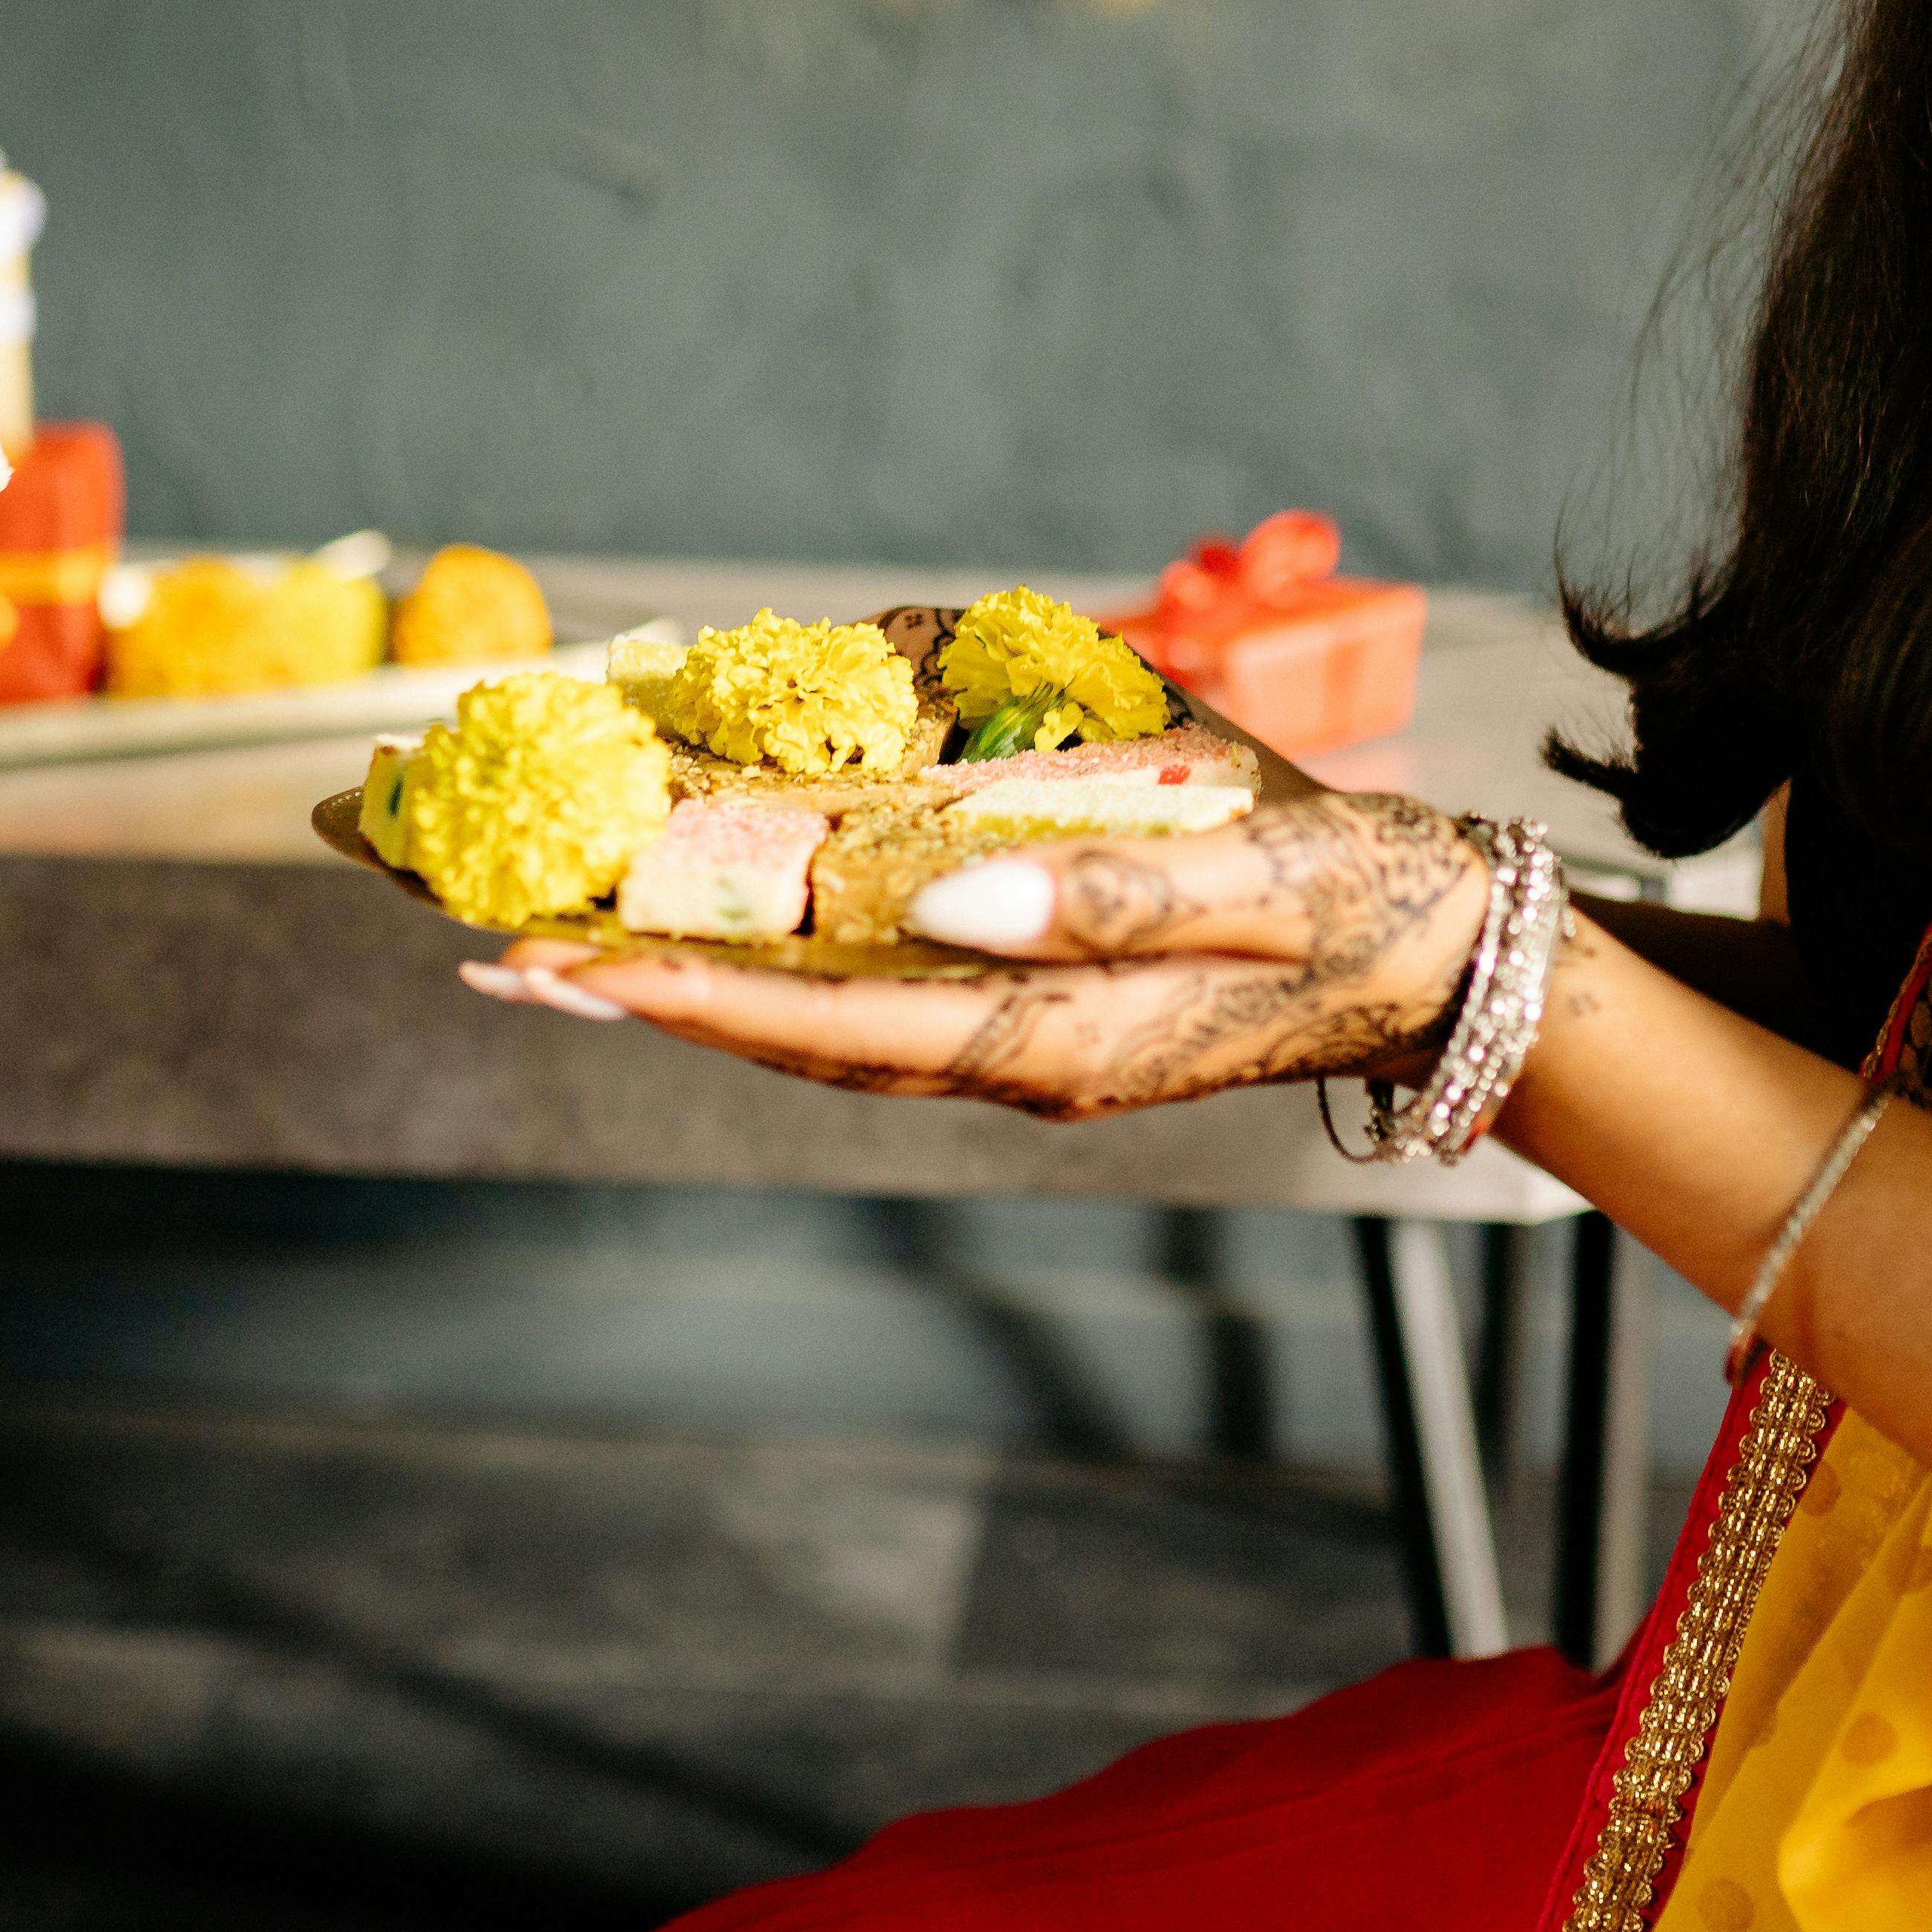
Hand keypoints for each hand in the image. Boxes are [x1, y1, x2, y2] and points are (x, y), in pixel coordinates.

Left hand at [472, 793, 1489, 1121]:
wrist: (1450, 958)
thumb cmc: (1361, 895)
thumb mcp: (1253, 875)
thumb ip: (1100, 892)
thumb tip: (935, 896)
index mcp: (1054, 1031)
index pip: (825, 1020)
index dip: (678, 995)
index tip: (551, 962)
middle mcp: (1012, 1056)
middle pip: (784, 1035)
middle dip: (633, 991)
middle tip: (481, 948)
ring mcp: (1019, 1045)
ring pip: (812, 1026)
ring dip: (679, 987)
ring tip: (547, 943)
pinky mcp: (1035, 1015)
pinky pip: (869, 1005)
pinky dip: (767, 974)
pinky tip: (705, 936)